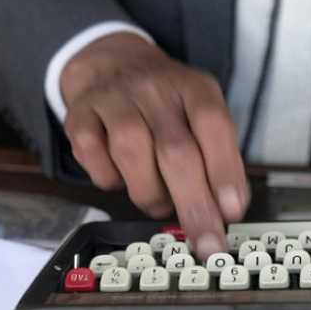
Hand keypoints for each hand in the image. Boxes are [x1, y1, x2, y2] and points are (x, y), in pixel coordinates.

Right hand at [61, 33, 248, 256]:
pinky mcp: (79, 116)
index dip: (224, 171)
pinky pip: (94, 159)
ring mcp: (114, 100)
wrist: (114, 67)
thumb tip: (228, 209)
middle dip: (193, 204)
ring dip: (151, 193)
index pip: (213, 126)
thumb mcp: (201, 119)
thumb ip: (218, 159)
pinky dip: (111, 180)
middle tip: (206, 242)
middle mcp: (154, 89)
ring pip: (131, 153)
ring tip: (161, 203)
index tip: (231, 212)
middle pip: (175, 150)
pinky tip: (123, 178)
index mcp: (193, 88)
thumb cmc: (167, 107)